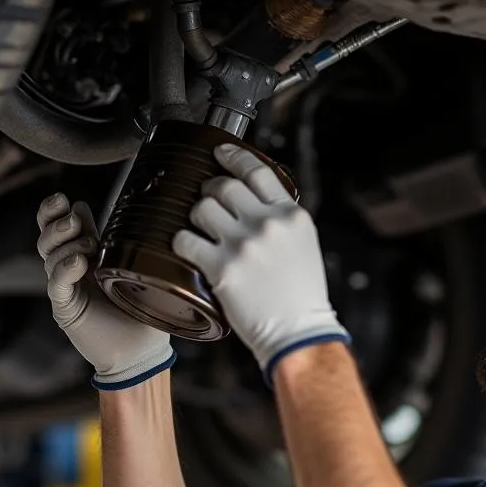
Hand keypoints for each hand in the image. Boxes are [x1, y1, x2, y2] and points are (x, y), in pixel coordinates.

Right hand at [37, 193, 174, 389]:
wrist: (142, 354)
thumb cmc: (143, 314)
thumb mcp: (138, 274)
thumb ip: (126, 245)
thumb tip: (130, 216)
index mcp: (87, 258)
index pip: (61, 229)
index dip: (56, 211)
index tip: (68, 201)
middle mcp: (72, 271)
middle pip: (47, 239)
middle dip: (55, 223)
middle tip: (74, 220)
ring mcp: (67, 290)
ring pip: (48, 257)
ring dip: (65, 244)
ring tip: (87, 244)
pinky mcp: (66, 310)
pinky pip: (57, 284)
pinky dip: (65, 269)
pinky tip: (79, 262)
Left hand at [172, 144, 348, 383]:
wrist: (299, 333)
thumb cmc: (302, 297)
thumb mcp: (304, 246)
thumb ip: (282, 221)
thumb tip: (255, 204)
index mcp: (291, 216)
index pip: (257, 171)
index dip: (233, 157)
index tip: (221, 153)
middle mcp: (267, 224)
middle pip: (224, 186)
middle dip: (211, 190)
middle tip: (208, 201)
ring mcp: (244, 245)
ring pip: (202, 209)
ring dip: (196, 216)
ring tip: (201, 229)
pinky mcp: (222, 268)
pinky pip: (186, 240)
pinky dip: (182, 242)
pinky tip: (187, 248)